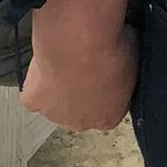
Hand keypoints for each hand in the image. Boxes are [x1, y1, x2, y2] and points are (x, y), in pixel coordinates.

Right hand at [21, 0, 137, 131]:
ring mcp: (54, 115)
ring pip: (55, 104)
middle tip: (83, 66)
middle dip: (81, 93)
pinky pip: (33, 94)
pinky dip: (37, 81)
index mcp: (109, 117)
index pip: (108, 110)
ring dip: (58, 87)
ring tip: (64, 59)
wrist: (80, 42)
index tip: (104, 73)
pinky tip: (46, 62)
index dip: (105, 90)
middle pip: (80, 112)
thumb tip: (122, 61)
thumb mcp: (133, 60)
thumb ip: (125, 72)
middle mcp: (82, 123)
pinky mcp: (33, 103)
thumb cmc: (110, 48)